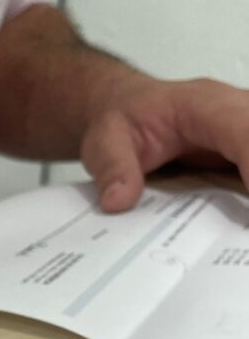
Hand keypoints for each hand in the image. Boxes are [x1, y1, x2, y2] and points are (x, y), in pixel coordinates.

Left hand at [80, 76, 248, 212]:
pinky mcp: (245, 148)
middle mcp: (234, 110)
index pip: (243, 128)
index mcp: (204, 104)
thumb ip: (113, 168)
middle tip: (246, 226)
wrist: (127, 109)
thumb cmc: (122, 120)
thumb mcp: (105, 141)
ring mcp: (244, 128)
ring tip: (243, 234)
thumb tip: (118, 201)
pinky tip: (242, 224)